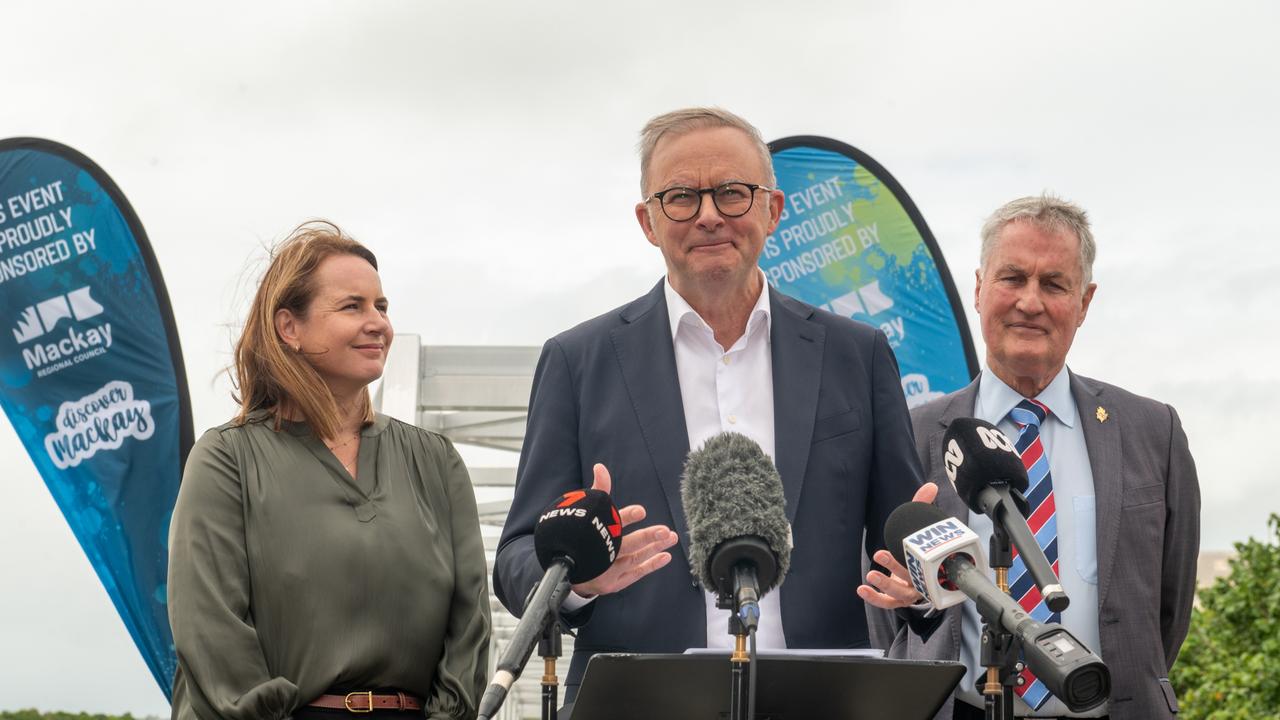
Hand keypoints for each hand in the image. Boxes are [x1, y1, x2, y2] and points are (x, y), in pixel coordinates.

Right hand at [571, 463, 678, 597]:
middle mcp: (598, 556)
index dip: (625, 518)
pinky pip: (634, 574)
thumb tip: (601, 467)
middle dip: (645, 538)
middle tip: (664, 531)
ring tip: (670, 537)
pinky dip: (650, 566)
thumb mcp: (589, 513)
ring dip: (653, 549)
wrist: (566, 568)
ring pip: (633, 559)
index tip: (641, 511)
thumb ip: (599, 491)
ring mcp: (606, 572)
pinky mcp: (612, 584)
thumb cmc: (582, 535)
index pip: (609, 525)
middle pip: (625, 546)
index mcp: (592, 537)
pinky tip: (665, 556)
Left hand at [857, 482, 938, 609]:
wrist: (922, 571)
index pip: (927, 562)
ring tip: (871, 575)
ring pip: (899, 594)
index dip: (919, 556)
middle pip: (911, 577)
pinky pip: (887, 603)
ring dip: (885, 584)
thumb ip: (922, 506)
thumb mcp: (920, 527)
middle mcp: (923, 580)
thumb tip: (931, 485)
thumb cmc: (921, 547)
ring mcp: (910, 592)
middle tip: (880, 553)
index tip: (909, 545)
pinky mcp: (898, 600)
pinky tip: (862, 589)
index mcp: (931, 564)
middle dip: (895, 567)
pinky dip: (875, 598)